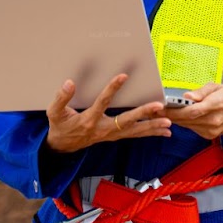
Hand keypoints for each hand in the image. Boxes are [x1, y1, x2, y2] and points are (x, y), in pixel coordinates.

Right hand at [45, 74, 171, 152]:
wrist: (62, 147)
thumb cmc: (60, 127)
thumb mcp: (54, 112)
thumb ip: (61, 97)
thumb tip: (69, 83)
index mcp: (88, 121)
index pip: (102, 102)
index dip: (112, 89)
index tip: (123, 76)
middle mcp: (102, 129)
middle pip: (126, 121)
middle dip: (143, 114)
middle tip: (158, 107)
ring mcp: (110, 135)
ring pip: (134, 131)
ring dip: (152, 127)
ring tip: (168, 123)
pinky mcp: (115, 136)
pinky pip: (135, 135)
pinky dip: (151, 133)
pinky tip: (165, 132)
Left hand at [166, 82, 222, 140]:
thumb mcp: (218, 87)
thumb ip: (201, 92)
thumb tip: (186, 96)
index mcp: (216, 105)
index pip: (191, 111)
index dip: (174, 111)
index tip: (161, 107)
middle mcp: (213, 121)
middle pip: (186, 120)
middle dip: (169, 115)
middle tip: (154, 109)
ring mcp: (211, 130)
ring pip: (187, 125)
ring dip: (174, 119)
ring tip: (161, 112)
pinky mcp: (209, 135)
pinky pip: (192, 128)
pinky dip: (183, 122)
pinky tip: (176, 117)